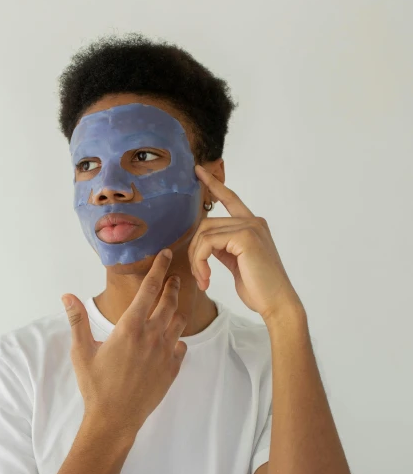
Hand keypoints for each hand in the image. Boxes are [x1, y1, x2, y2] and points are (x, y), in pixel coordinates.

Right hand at [61, 249, 187, 434]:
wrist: (115, 419)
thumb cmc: (95, 385)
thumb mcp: (81, 351)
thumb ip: (77, 321)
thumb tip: (67, 296)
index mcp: (130, 328)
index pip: (149, 289)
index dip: (159, 269)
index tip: (165, 255)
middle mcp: (152, 336)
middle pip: (169, 301)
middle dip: (173, 286)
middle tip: (174, 276)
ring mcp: (165, 353)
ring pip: (179, 322)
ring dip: (177, 310)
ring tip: (173, 304)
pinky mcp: (172, 370)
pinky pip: (181, 347)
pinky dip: (177, 339)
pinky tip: (171, 340)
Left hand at [188, 165, 303, 323]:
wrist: (277, 303)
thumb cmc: (260, 289)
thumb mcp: (237, 264)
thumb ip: (225, 248)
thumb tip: (207, 242)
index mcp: (253, 226)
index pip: (230, 199)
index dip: (214, 184)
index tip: (198, 170)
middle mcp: (253, 222)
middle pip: (207, 223)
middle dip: (195, 251)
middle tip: (199, 276)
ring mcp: (250, 227)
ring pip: (204, 233)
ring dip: (196, 259)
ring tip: (203, 279)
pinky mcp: (245, 237)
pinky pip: (208, 243)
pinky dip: (200, 261)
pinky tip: (206, 278)